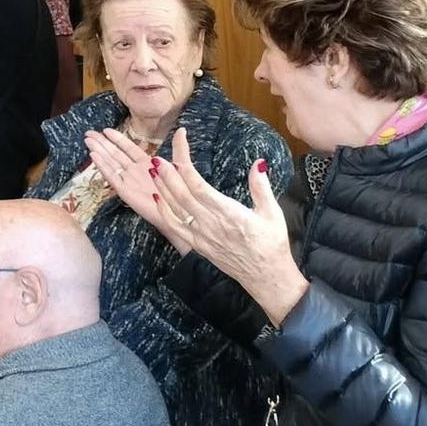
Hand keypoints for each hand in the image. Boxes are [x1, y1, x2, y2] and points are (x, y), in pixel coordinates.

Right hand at [85, 127, 191, 251]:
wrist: (180, 214)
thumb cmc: (182, 192)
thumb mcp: (182, 165)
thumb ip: (179, 148)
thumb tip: (181, 129)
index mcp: (147, 163)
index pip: (128, 147)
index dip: (117, 138)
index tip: (105, 129)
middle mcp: (135, 171)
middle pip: (115, 154)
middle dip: (102, 143)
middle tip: (89, 133)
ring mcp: (129, 181)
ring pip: (111, 163)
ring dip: (99, 151)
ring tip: (88, 140)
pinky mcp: (125, 191)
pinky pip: (112, 177)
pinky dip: (102, 166)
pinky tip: (94, 156)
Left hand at [151, 128, 307, 324]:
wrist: (267, 277)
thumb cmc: (272, 244)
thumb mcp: (273, 213)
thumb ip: (261, 187)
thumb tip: (259, 163)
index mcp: (230, 214)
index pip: (199, 187)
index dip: (185, 166)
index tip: (179, 148)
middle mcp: (211, 224)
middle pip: (181, 196)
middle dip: (167, 175)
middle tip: (156, 158)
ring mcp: (202, 236)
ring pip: (175, 209)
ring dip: (162, 189)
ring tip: (153, 171)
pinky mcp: (197, 245)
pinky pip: (175, 227)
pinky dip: (163, 212)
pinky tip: (158, 198)